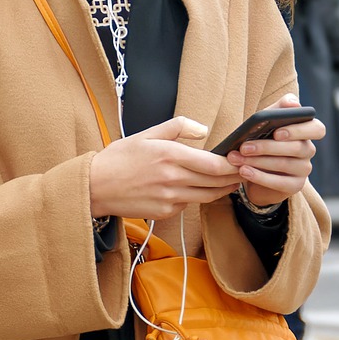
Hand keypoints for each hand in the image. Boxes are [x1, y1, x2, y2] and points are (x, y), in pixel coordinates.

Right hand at [89, 116, 242, 219]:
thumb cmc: (119, 158)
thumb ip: (178, 127)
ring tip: (229, 182)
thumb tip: (204, 131)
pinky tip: (195, 189)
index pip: (215, 164)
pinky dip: (195, 196)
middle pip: (216, 182)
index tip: (241, 159)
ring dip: (221, 189)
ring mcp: (170, 199)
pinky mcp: (165, 212)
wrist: (95, 187)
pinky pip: (188, 203)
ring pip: (207, 196)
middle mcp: (173, 179)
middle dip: (233, 177)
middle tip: (243, 171)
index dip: (233, 164)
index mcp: (170, 156)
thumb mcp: (147, 134)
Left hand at [225, 93, 323, 207]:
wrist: (256, 170)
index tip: (276, 132)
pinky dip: (259, 177)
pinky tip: (243, 172)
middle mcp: (309, 150)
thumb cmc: (263, 139)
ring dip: (257, 161)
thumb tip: (292, 102)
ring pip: (284, 164)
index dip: (299, 131)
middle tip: (244, 147)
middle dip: (267, 147)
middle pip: (296, 148)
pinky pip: (279, 183)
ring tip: (236, 159)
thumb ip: (279, 109)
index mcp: (307, 131)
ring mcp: (304, 170)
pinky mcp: (295, 186)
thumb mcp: (268, 122)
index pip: (317, 129)